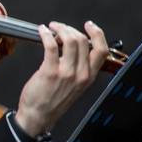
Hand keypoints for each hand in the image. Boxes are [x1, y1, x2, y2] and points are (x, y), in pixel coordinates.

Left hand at [15, 21, 108, 136]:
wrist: (39, 115)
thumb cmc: (54, 100)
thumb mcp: (76, 85)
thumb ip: (79, 68)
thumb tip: (74, 46)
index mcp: (89, 77)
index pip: (102, 51)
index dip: (97, 34)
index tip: (89, 25)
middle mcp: (81, 74)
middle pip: (83, 41)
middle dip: (70, 29)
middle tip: (59, 27)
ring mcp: (66, 73)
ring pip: (69, 40)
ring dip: (59, 29)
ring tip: (50, 28)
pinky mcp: (50, 71)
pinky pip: (51, 45)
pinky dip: (46, 34)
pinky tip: (41, 31)